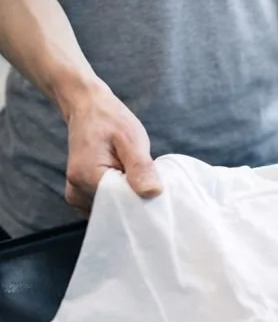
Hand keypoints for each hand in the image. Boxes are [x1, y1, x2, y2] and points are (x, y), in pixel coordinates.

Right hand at [61, 80, 161, 214]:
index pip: (122, 206)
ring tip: (134, 176)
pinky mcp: (82, 196)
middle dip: (136, 201)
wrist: (88, 109)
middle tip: (148, 180)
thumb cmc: (110, 121)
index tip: (157, 191)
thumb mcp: (131, 139)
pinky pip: (107, 206)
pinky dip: (120, 198)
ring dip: (128, 198)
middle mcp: (77, 192)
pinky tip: (126, 181)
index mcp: (86, 178)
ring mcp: (77, 197)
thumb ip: (141, 167)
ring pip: (112, 211)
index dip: (142, 201)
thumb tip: (152, 193)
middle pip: (116, 212)